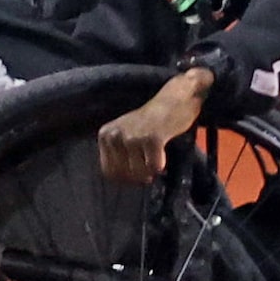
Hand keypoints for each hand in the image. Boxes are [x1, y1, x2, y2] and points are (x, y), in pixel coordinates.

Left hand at [97, 66, 214, 184]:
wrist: (174, 100)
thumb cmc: (152, 121)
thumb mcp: (125, 134)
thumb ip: (118, 153)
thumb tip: (122, 181)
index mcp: (105, 135)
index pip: (109, 172)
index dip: (125, 179)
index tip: (137, 175)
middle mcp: (114, 135)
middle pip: (123, 174)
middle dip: (138, 177)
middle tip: (150, 170)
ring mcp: (132, 136)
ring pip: (139, 173)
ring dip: (150, 173)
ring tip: (156, 161)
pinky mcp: (151, 138)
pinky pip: (154, 167)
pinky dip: (160, 167)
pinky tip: (163, 157)